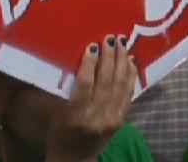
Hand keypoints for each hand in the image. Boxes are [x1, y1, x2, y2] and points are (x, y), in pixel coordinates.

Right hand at [45, 37, 136, 161]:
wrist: (74, 160)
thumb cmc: (59, 134)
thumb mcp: (57, 113)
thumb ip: (67, 90)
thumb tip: (76, 60)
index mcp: (77, 115)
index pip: (86, 84)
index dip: (90, 63)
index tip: (92, 44)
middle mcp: (97, 117)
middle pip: (106, 82)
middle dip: (110, 57)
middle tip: (111, 38)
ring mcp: (112, 120)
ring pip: (120, 86)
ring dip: (122, 63)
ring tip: (123, 44)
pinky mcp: (121, 121)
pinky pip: (128, 95)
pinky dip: (130, 77)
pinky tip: (130, 62)